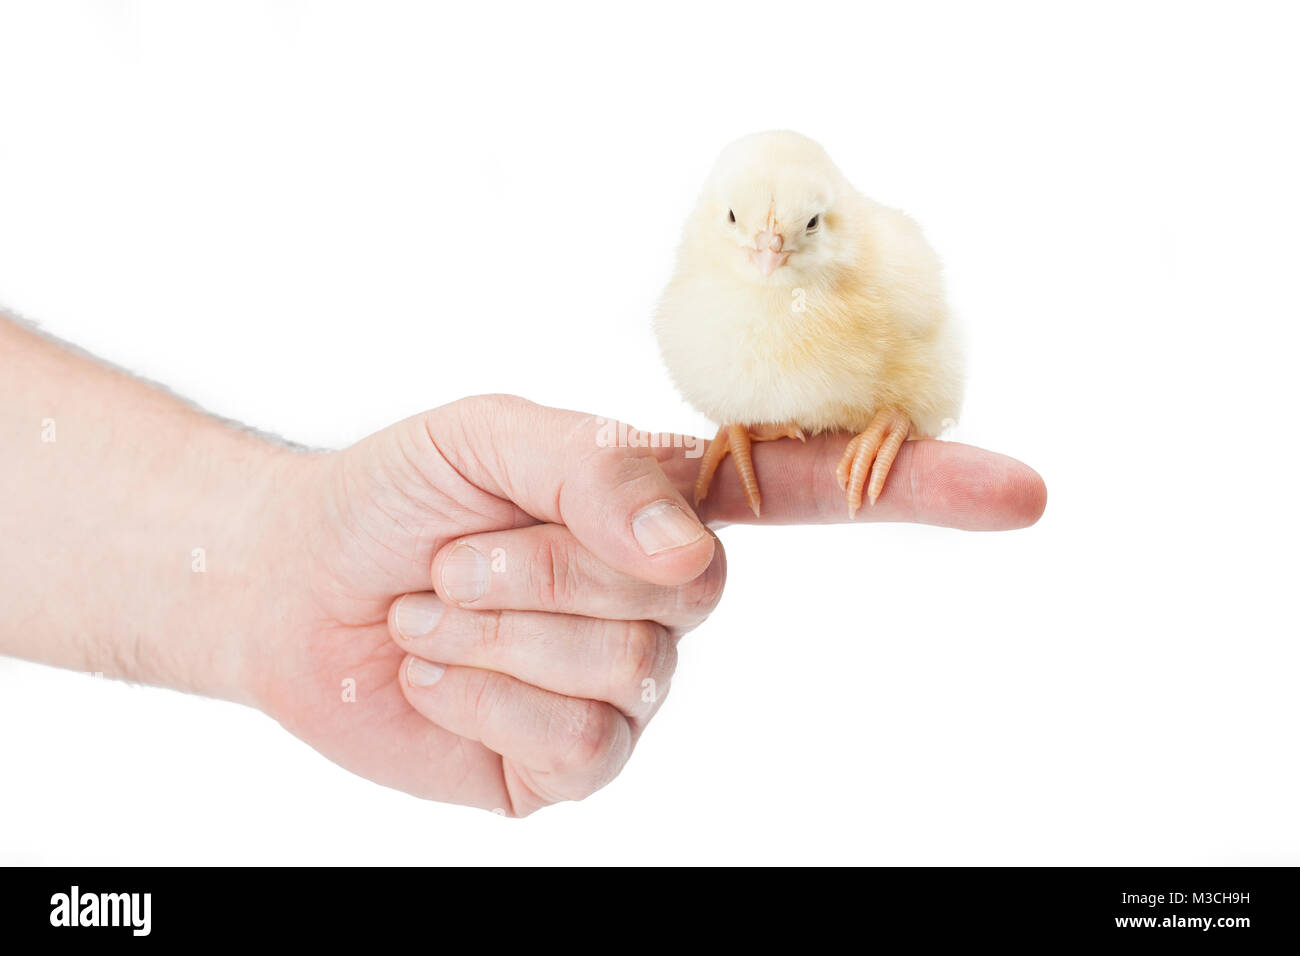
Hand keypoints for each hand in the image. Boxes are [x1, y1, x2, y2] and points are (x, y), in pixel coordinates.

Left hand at [248, 395, 1045, 815]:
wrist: (299, 588)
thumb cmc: (398, 496)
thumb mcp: (487, 437)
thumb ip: (596, 466)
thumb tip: (687, 551)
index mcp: (664, 506)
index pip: (816, 497)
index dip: (916, 489)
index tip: (1019, 492)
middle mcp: (665, 599)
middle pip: (694, 588)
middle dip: (552, 565)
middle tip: (461, 555)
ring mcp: (629, 686)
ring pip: (630, 670)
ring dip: (502, 629)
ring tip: (437, 610)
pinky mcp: (575, 761)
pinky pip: (578, 742)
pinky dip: (486, 697)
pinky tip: (442, 673)